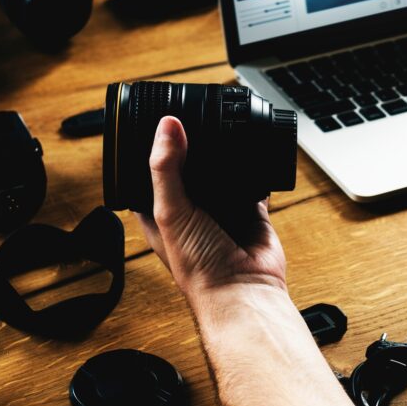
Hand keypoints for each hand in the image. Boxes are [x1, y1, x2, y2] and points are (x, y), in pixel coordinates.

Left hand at [136, 116, 287, 301]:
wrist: (244, 289)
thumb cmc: (199, 267)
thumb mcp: (171, 212)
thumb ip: (166, 169)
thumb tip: (167, 126)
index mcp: (159, 211)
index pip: (151, 171)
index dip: (155, 148)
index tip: (159, 121)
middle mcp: (190, 208)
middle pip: (190, 166)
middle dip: (193, 146)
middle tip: (195, 116)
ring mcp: (222, 208)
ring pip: (222, 170)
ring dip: (224, 153)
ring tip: (223, 127)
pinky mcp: (250, 208)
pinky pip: (253, 179)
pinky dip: (255, 166)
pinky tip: (254, 151)